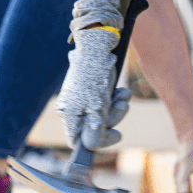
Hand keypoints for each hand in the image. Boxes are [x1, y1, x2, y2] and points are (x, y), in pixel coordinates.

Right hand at [54, 27, 131, 149]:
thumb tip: (89, 148)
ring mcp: (82, 100)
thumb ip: (95, 132)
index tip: (116, 135)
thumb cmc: (95, 76)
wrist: (98, 45)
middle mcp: (73, 108)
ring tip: (124, 95)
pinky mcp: (91, 91)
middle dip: (113, 117)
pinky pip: (105, 102)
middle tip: (123, 106)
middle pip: (94, 127)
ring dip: (117, 106)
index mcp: (68, 114)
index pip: (79, 141)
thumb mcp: (97, 108)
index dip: (97, 141)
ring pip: (103, 114)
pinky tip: (122, 91)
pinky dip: (115, 98)